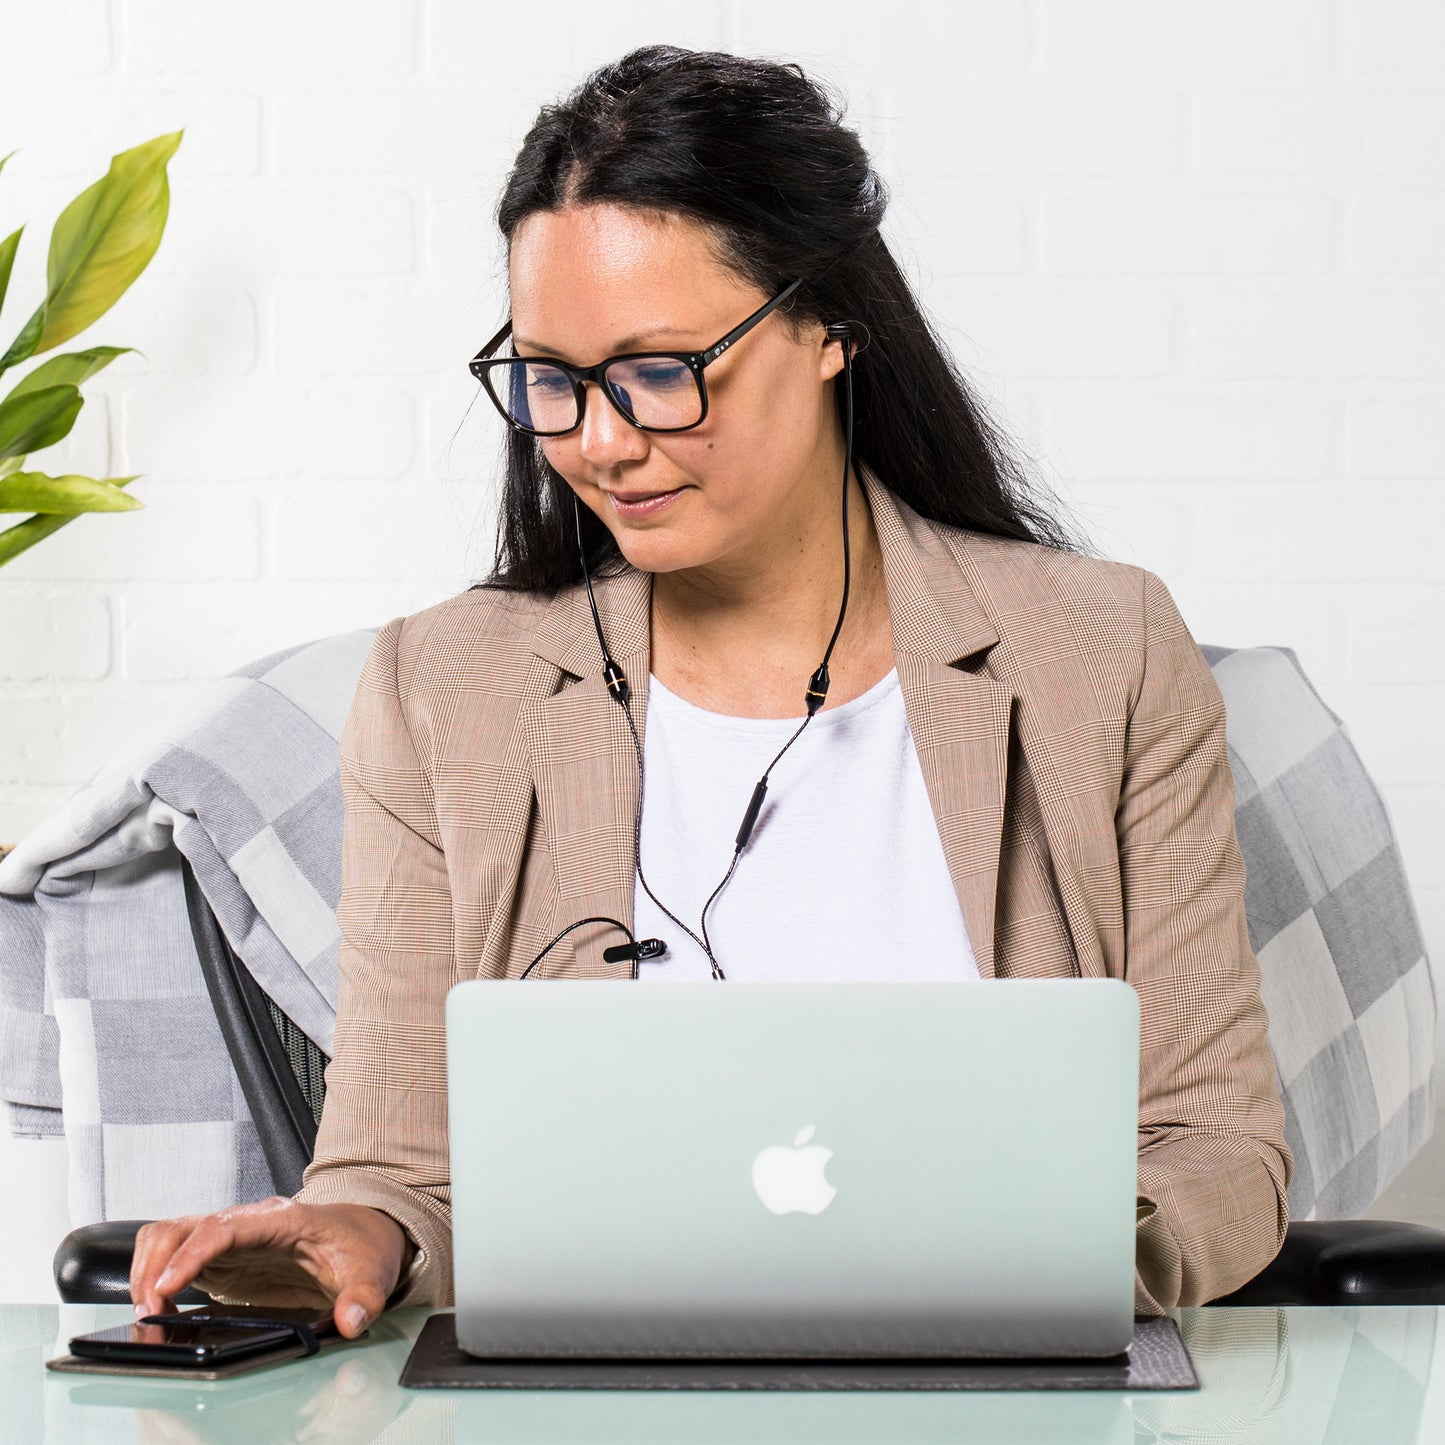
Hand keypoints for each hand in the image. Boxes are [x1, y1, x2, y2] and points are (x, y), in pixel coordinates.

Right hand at [129, 1196, 410, 1338]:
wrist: (363, 1233)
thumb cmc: (361, 1245)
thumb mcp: (374, 1271)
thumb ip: (365, 1296)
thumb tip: (352, 1320)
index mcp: (281, 1219)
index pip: (224, 1228)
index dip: (190, 1254)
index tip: (165, 1287)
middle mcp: (247, 1223)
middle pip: (182, 1228)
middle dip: (155, 1270)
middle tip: (150, 1317)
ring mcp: (229, 1239)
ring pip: (168, 1237)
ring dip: (147, 1273)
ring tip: (149, 1318)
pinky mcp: (221, 1257)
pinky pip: (172, 1257)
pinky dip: (154, 1281)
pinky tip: (160, 1314)